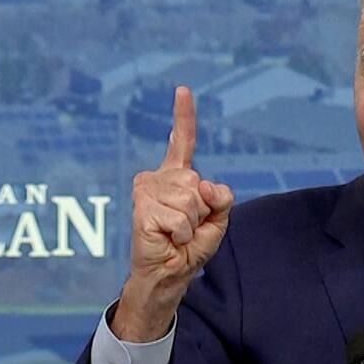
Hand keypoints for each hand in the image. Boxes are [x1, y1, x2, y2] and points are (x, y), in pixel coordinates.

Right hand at [113, 86, 233, 341]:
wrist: (168, 273)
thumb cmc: (189, 247)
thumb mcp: (217, 220)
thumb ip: (221, 198)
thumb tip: (204, 185)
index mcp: (177, 177)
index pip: (182, 141)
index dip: (183, 116)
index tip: (183, 90)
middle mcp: (158, 178)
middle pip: (198, 183)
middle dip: (202, 211)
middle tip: (186, 227)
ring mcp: (147, 191)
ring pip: (190, 200)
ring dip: (191, 223)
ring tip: (176, 233)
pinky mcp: (142, 208)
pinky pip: (180, 218)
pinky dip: (181, 233)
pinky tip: (168, 238)